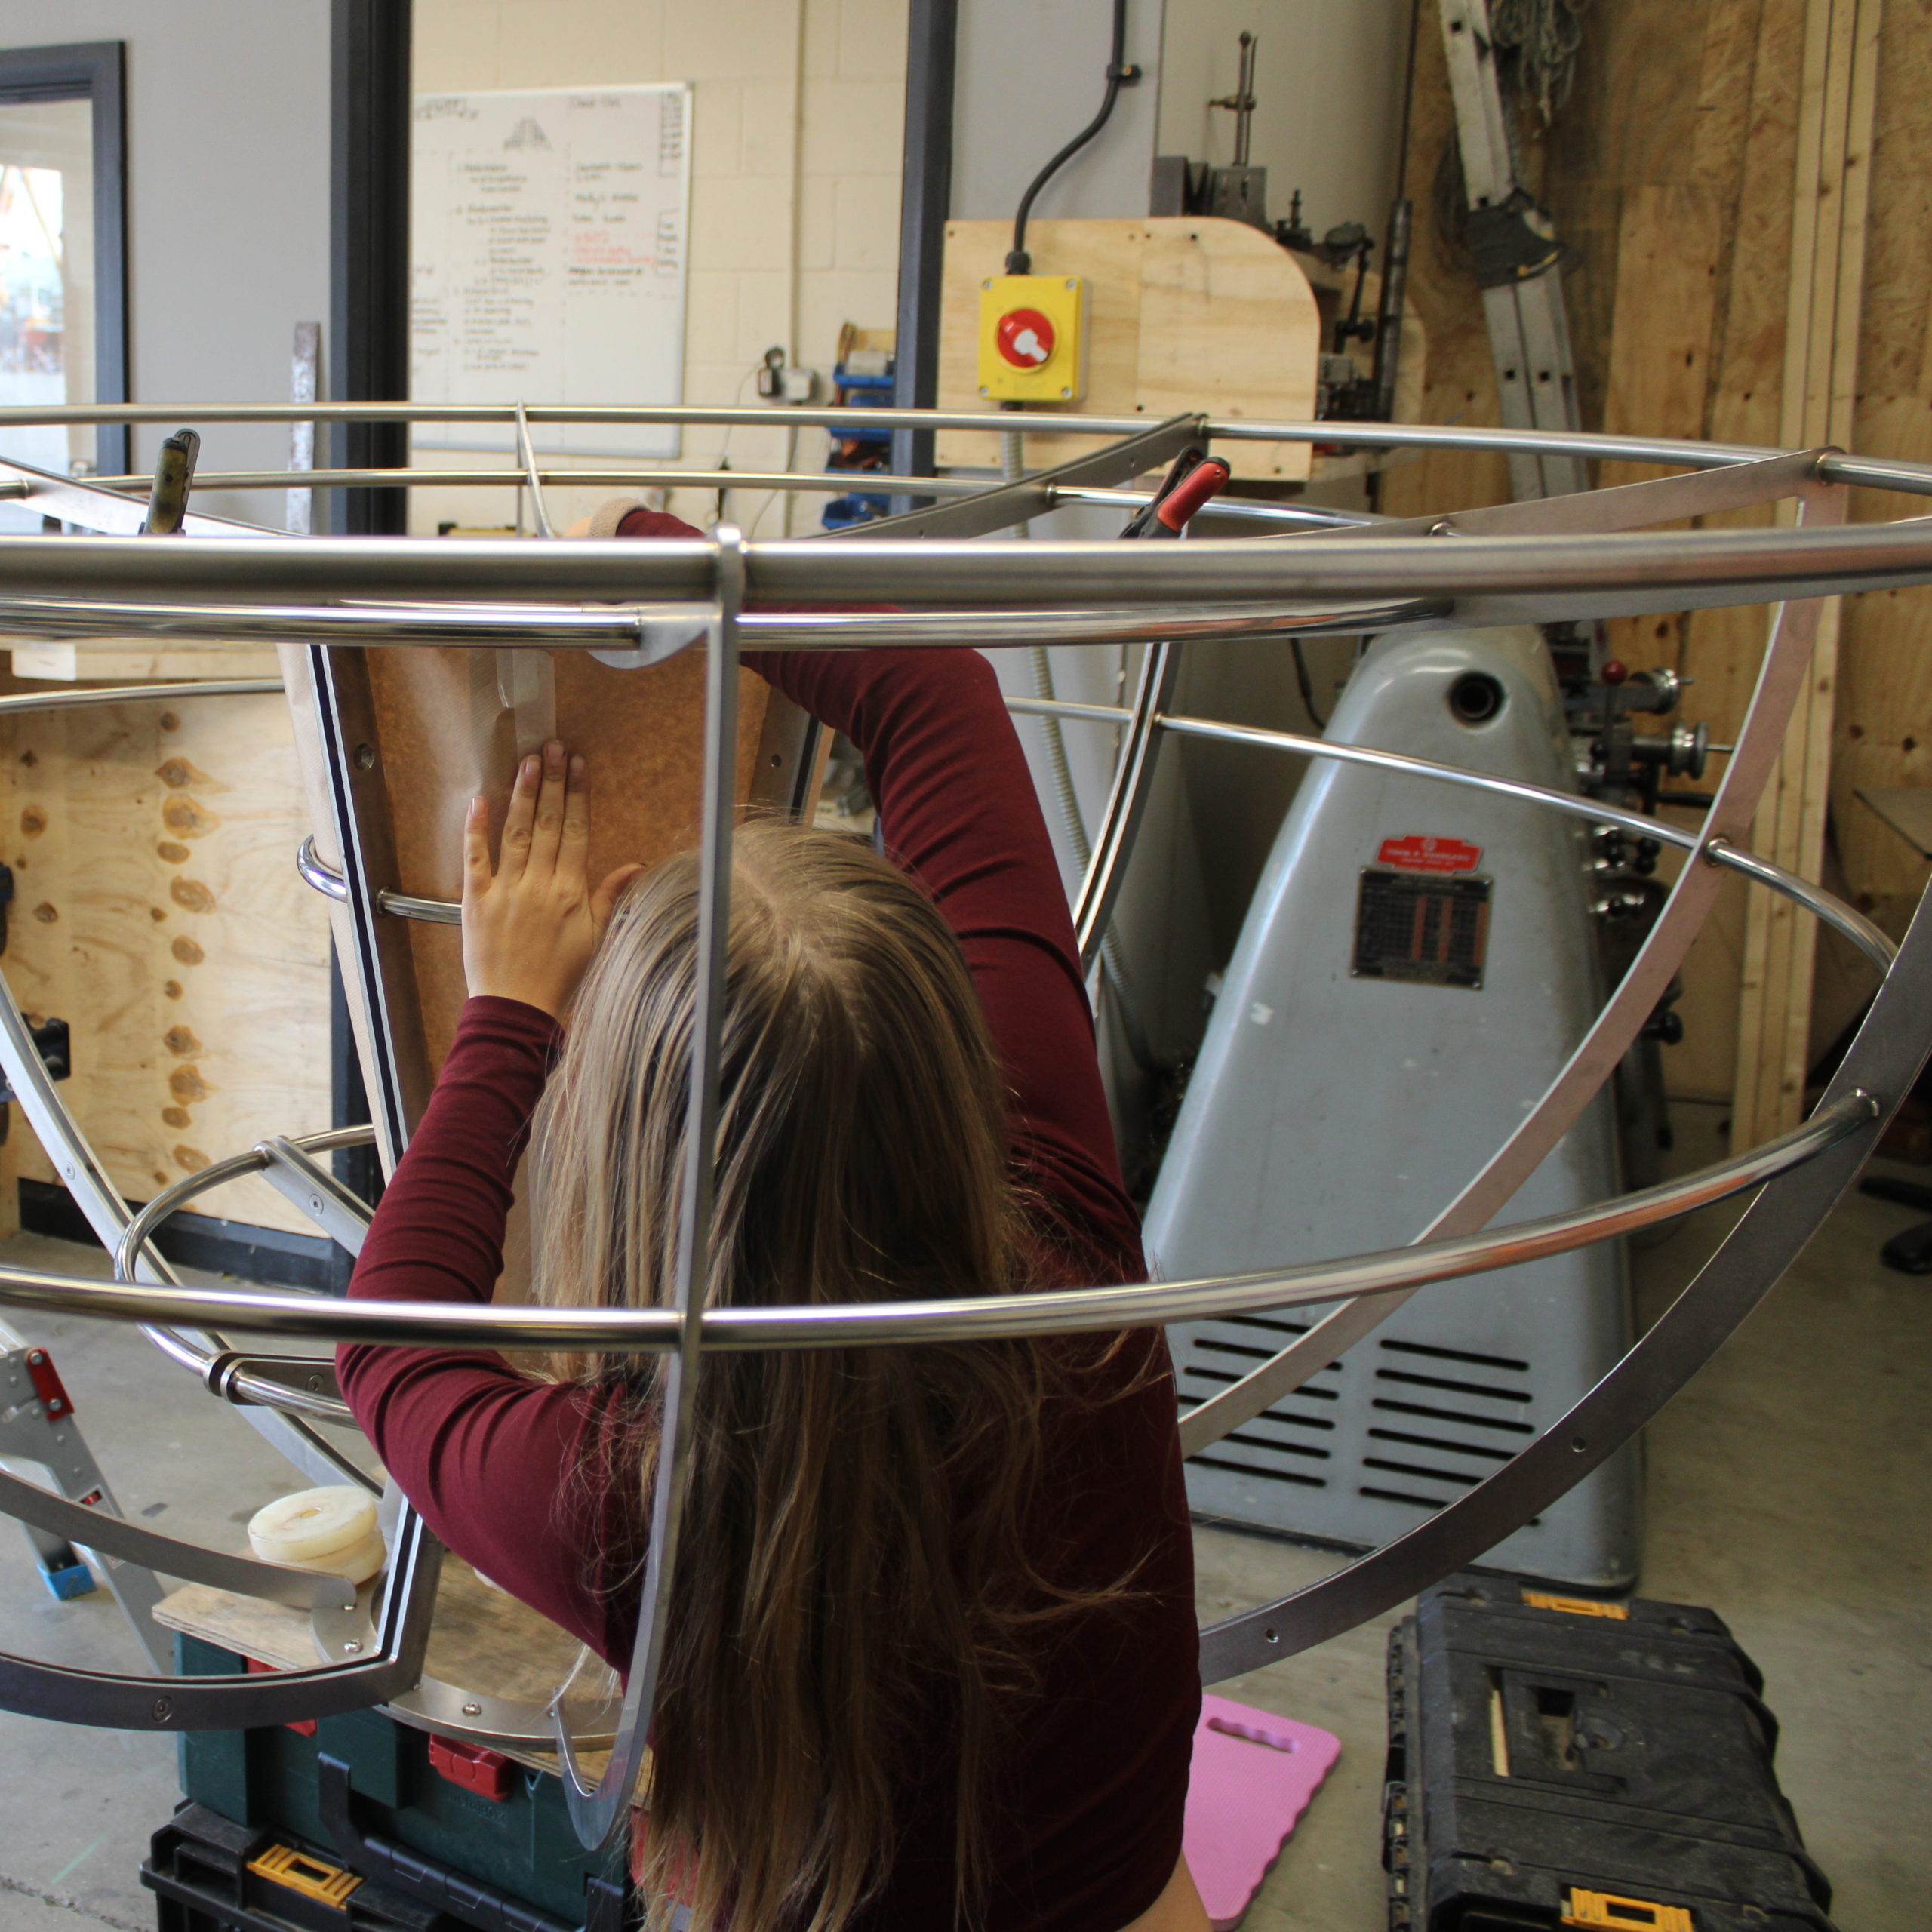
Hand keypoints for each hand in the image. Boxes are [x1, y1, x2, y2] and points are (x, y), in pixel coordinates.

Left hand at [461, 740, 643, 1019]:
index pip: (576, 832)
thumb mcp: (596, 937)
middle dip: (552, 782)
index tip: (579, 766)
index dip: (578, 796)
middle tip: (554, 747)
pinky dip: (476, 828)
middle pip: (548, 823)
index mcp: (571, 892)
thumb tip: (636, 866)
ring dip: (522, 794)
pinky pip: (475, 858)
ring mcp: (507, 890)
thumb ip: (611, 897)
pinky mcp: (477, 901)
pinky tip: (480, 800)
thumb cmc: (560, 976)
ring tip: (528, 761)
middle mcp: (541, 885)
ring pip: (517, 833)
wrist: (518, 1007)